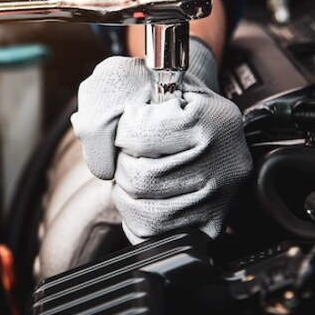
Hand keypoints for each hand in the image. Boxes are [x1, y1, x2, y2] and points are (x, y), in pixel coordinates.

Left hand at [71, 38, 250, 241]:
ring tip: (138, 176)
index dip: (122, 132)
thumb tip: (91, 143)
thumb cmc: (164, 97)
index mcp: (209, 117)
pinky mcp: (213, 224)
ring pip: (147, 213)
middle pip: (141, 178)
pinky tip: (145, 200)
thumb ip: (106, 103)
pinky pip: (158, 235)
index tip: (132, 128)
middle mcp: (224, 158)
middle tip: (132, 156)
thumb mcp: (136, 79)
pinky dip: (138, 222)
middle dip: (123, 167)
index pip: (139, 133)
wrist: (202, 114)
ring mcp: (221, 195)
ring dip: (128, 196)